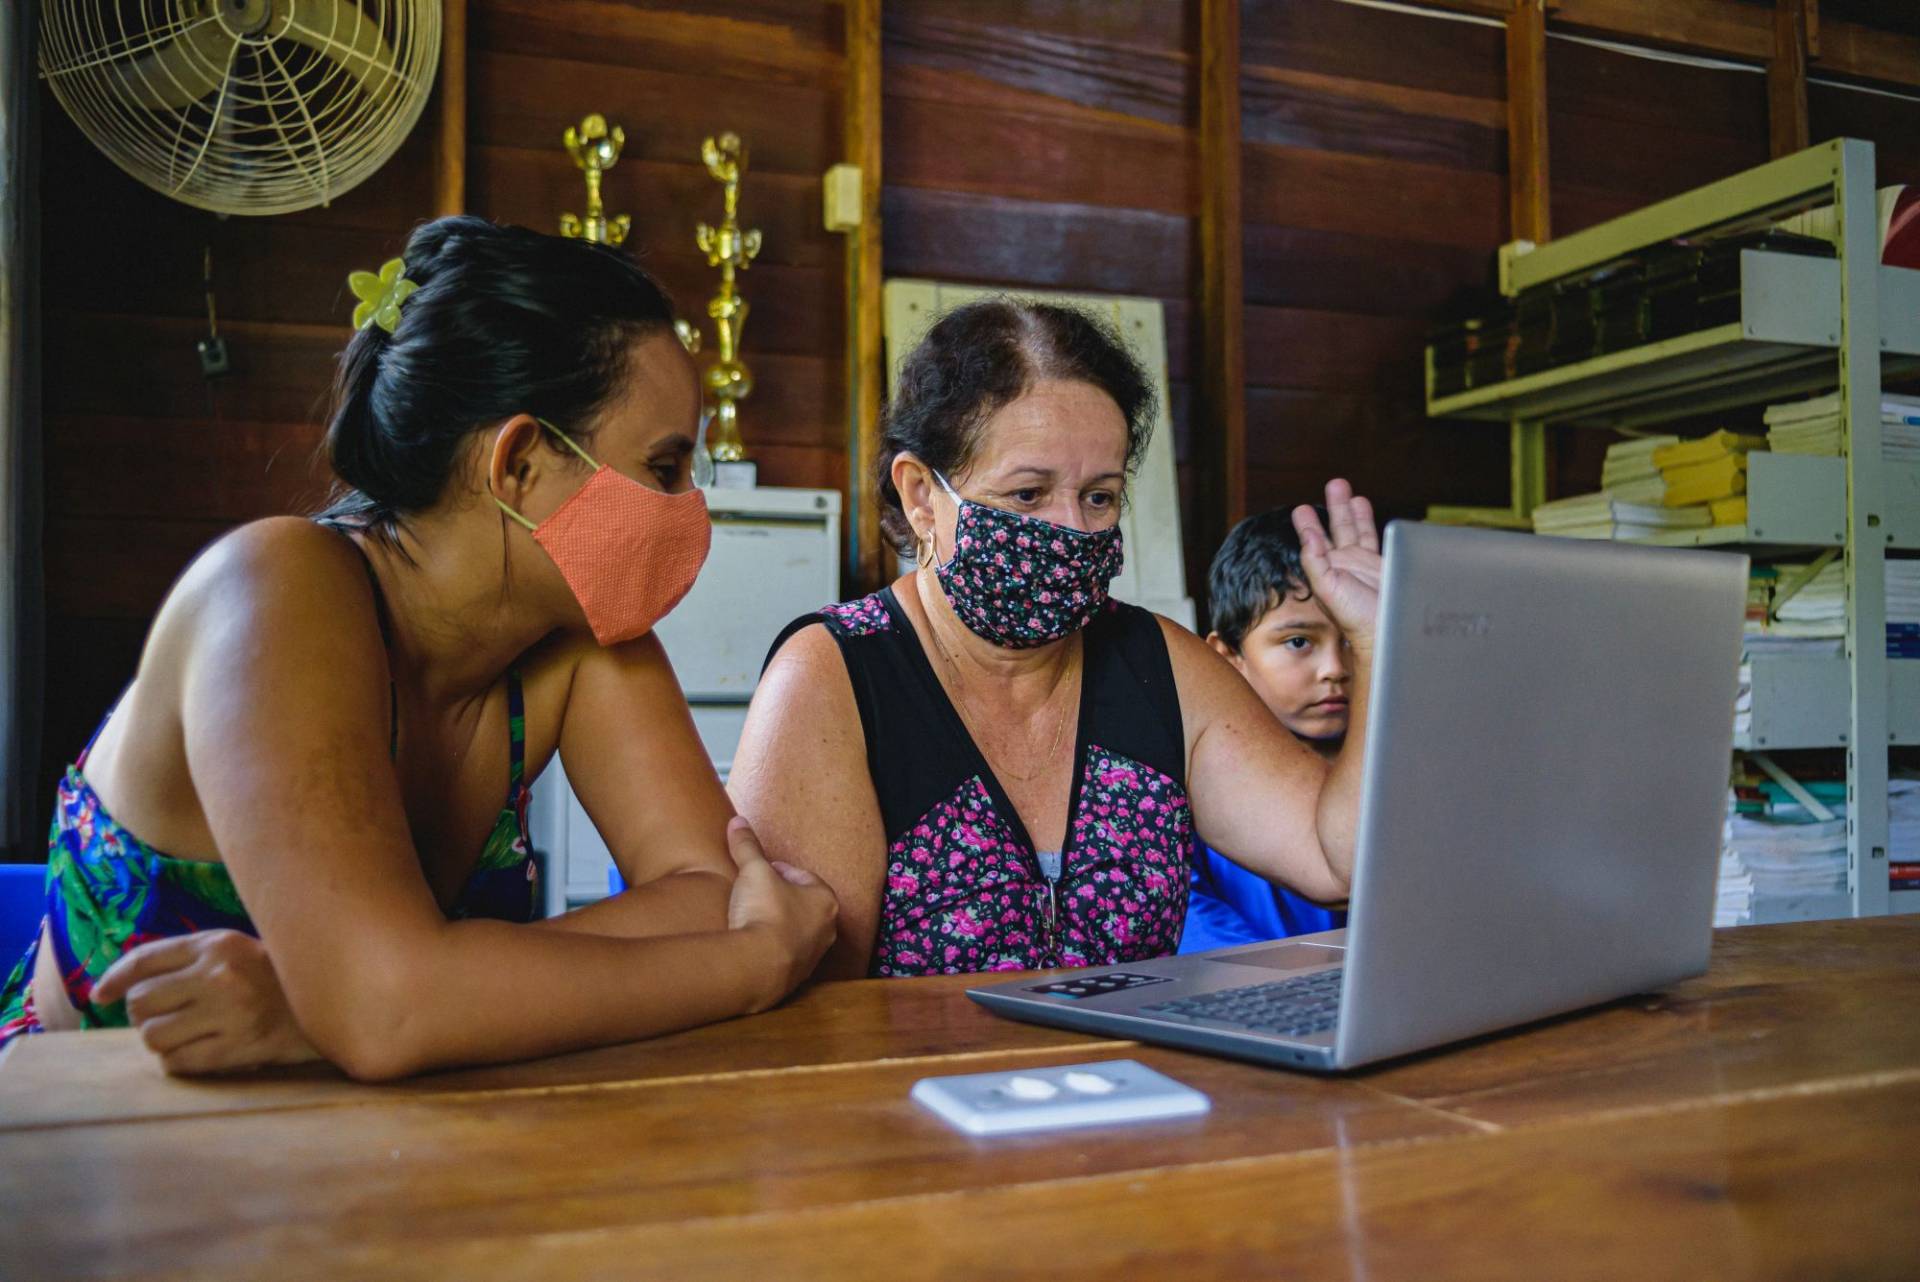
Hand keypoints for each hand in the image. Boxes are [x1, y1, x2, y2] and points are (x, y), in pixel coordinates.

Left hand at [92, 930, 319, 1075]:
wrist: (336, 1003)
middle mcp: (221, 974)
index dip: (114, 979)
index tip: (100, 995)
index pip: (145, 960)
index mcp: (218, 944)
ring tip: (182, 1037)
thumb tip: (119, 988)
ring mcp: (231, 1012)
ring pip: (153, 1036)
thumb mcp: (236, 951)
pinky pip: (178, 1063)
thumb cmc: (276, 979)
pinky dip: (178, 1063)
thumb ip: (188, 960)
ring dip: (160, 1042)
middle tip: (167, 1017)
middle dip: (144, 1015)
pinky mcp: (240, 1047)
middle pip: (141, 1003)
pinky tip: (197, 1053)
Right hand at [724, 816, 837, 1009]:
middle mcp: (827, 928)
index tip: (759, 871)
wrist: (758, 966)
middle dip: (781, 898)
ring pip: (796, 932)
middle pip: (801, 905)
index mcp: (825, 899)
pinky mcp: (797, 977)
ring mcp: (814, 955)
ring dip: (778, 925)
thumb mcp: (753, 871)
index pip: (801, 875)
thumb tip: (737, 822)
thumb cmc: (765, 913)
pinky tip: (754, 945)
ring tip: (753, 919)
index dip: (777, 870)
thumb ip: (747, 846)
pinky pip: (786, 956)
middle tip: (756, 894)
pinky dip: (772, 948)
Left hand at [1293, 478, 1381, 647]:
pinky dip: (1370, 524)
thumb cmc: (1355, 618)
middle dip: (1335, 507)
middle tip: (1334, 484)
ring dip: (1351, 510)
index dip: (1308, 524)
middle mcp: (1343, 564)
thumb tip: (1308, 535)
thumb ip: (1316, 562)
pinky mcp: (1381, 566)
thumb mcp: (1328, 589)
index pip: (1314, 540)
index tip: (1301, 509)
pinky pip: (1373, 539)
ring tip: (1347, 490)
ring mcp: (1363, 564)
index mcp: (1326, 569)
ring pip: (1356, 529)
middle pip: (1338, 528)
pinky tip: (1367, 510)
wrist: (1384, 631)